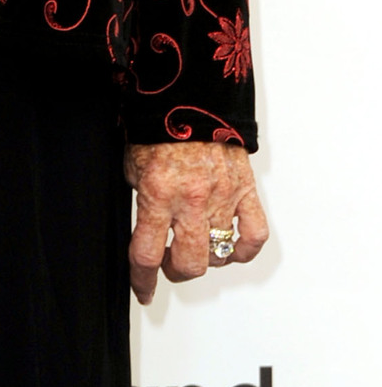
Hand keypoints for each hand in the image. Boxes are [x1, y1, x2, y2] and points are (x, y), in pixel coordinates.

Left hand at [124, 140, 269, 303]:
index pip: (146, 253)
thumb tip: (143, 226)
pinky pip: (253, 236)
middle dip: (175, 271)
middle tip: (169, 263)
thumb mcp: (132, 164)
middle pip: (189, 264)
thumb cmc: (158, 126)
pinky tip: (230, 247)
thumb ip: (140, 199)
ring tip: (195, 246)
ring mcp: (222, 197)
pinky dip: (243, 249)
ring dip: (205, 259)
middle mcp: (191, 200)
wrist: (190, 96)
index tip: (143, 291)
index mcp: (156, 193)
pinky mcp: (245, 190)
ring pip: (219, 254)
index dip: (142, 280)